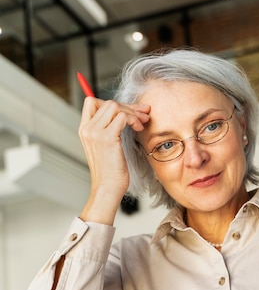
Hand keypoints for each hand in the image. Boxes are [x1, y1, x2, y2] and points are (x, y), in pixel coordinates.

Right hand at [78, 98, 149, 222]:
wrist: (108, 187)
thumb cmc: (111, 170)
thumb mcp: (106, 146)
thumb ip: (109, 129)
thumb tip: (127, 111)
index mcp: (85, 129)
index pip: (92, 102)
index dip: (112, 103)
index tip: (129, 110)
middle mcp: (87, 129)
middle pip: (107, 102)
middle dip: (128, 106)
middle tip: (143, 114)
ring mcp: (95, 132)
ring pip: (115, 106)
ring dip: (132, 112)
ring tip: (142, 123)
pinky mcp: (107, 138)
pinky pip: (122, 117)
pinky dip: (133, 119)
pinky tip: (139, 129)